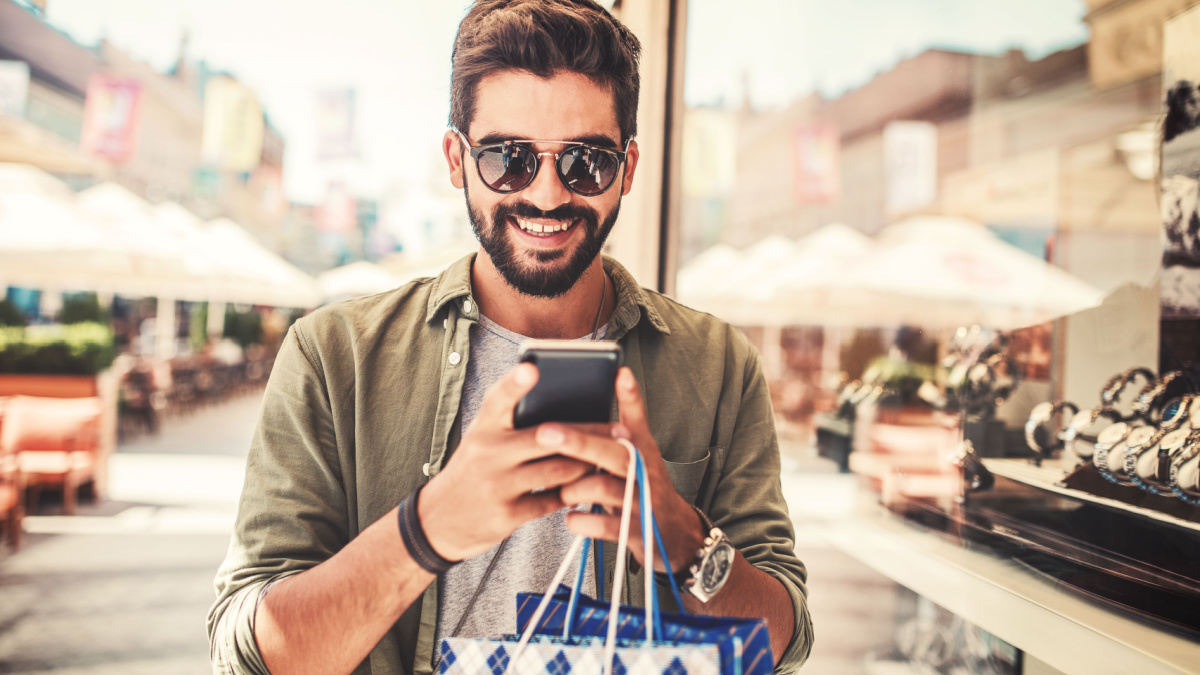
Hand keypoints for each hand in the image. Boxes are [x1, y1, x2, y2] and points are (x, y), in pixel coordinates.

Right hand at [418, 363, 595, 560]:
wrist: (440, 520)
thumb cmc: (475, 468)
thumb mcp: (483, 439)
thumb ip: (513, 422)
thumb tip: (568, 403)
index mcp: (483, 427)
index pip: (498, 399)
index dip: (514, 383)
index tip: (532, 367)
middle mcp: (488, 453)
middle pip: (546, 436)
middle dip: (587, 433)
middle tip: (619, 430)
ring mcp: (497, 485)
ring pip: (557, 470)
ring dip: (586, 465)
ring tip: (607, 459)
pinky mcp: (506, 515)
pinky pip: (552, 501)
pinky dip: (572, 493)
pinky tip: (586, 487)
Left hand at [557, 367, 705, 572]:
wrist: (675, 535)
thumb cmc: (645, 486)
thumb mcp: (642, 454)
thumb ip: (625, 423)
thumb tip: (613, 380)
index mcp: (644, 450)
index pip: (638, 419)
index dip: (630, 397)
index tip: (620, 372)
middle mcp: (645, 472)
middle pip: (612, 452)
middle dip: (577, 442)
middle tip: (544, 432)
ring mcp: (641, 503)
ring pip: (600, 488)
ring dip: (572, 488)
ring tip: (564, 491)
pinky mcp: (634, 531)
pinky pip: (600, 524)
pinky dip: (579, 520)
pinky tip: (571, 517)